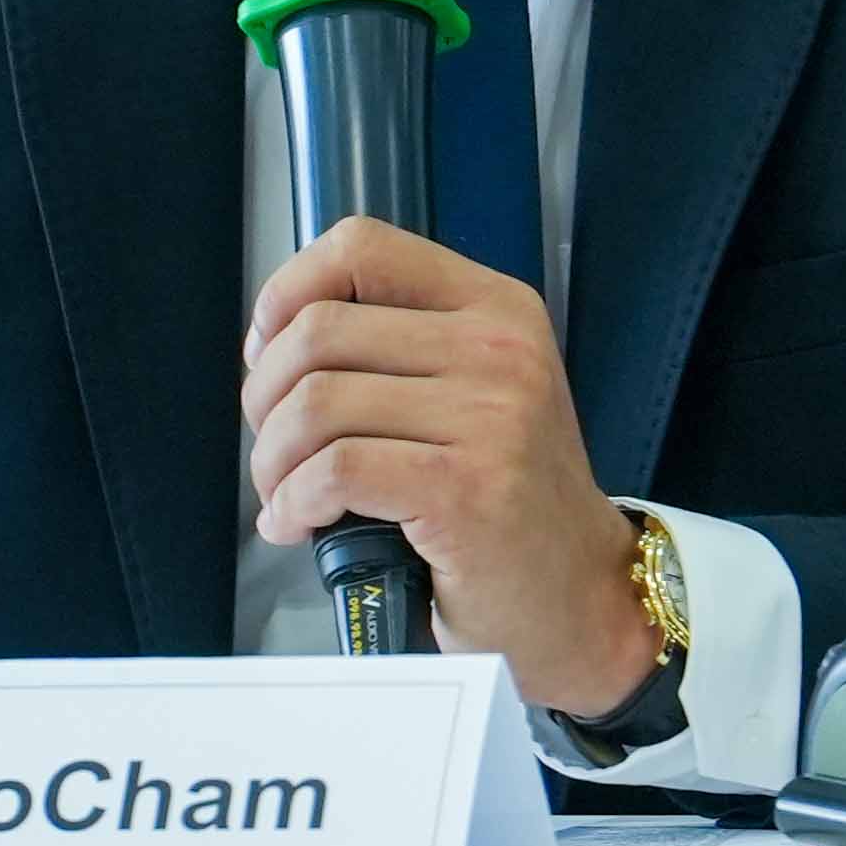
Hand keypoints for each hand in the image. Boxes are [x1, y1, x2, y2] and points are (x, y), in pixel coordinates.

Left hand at [246, 216, 658, 721]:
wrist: (579, 598)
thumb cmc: (510, 504)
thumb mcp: (477, 393)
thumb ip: (397, 352)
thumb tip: (272, 343)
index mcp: (496, 308)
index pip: (363, 246)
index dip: (288, 291)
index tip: (268, 348)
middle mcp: (499, 349)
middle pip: (318, 331)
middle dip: (265, 399)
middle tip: (275, 450)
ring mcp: (490, 417)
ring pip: (315, 403)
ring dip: (273, 462)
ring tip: (285, 497)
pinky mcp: (466, 488)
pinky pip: (333, 472)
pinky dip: (292, 503)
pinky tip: (298, 525)